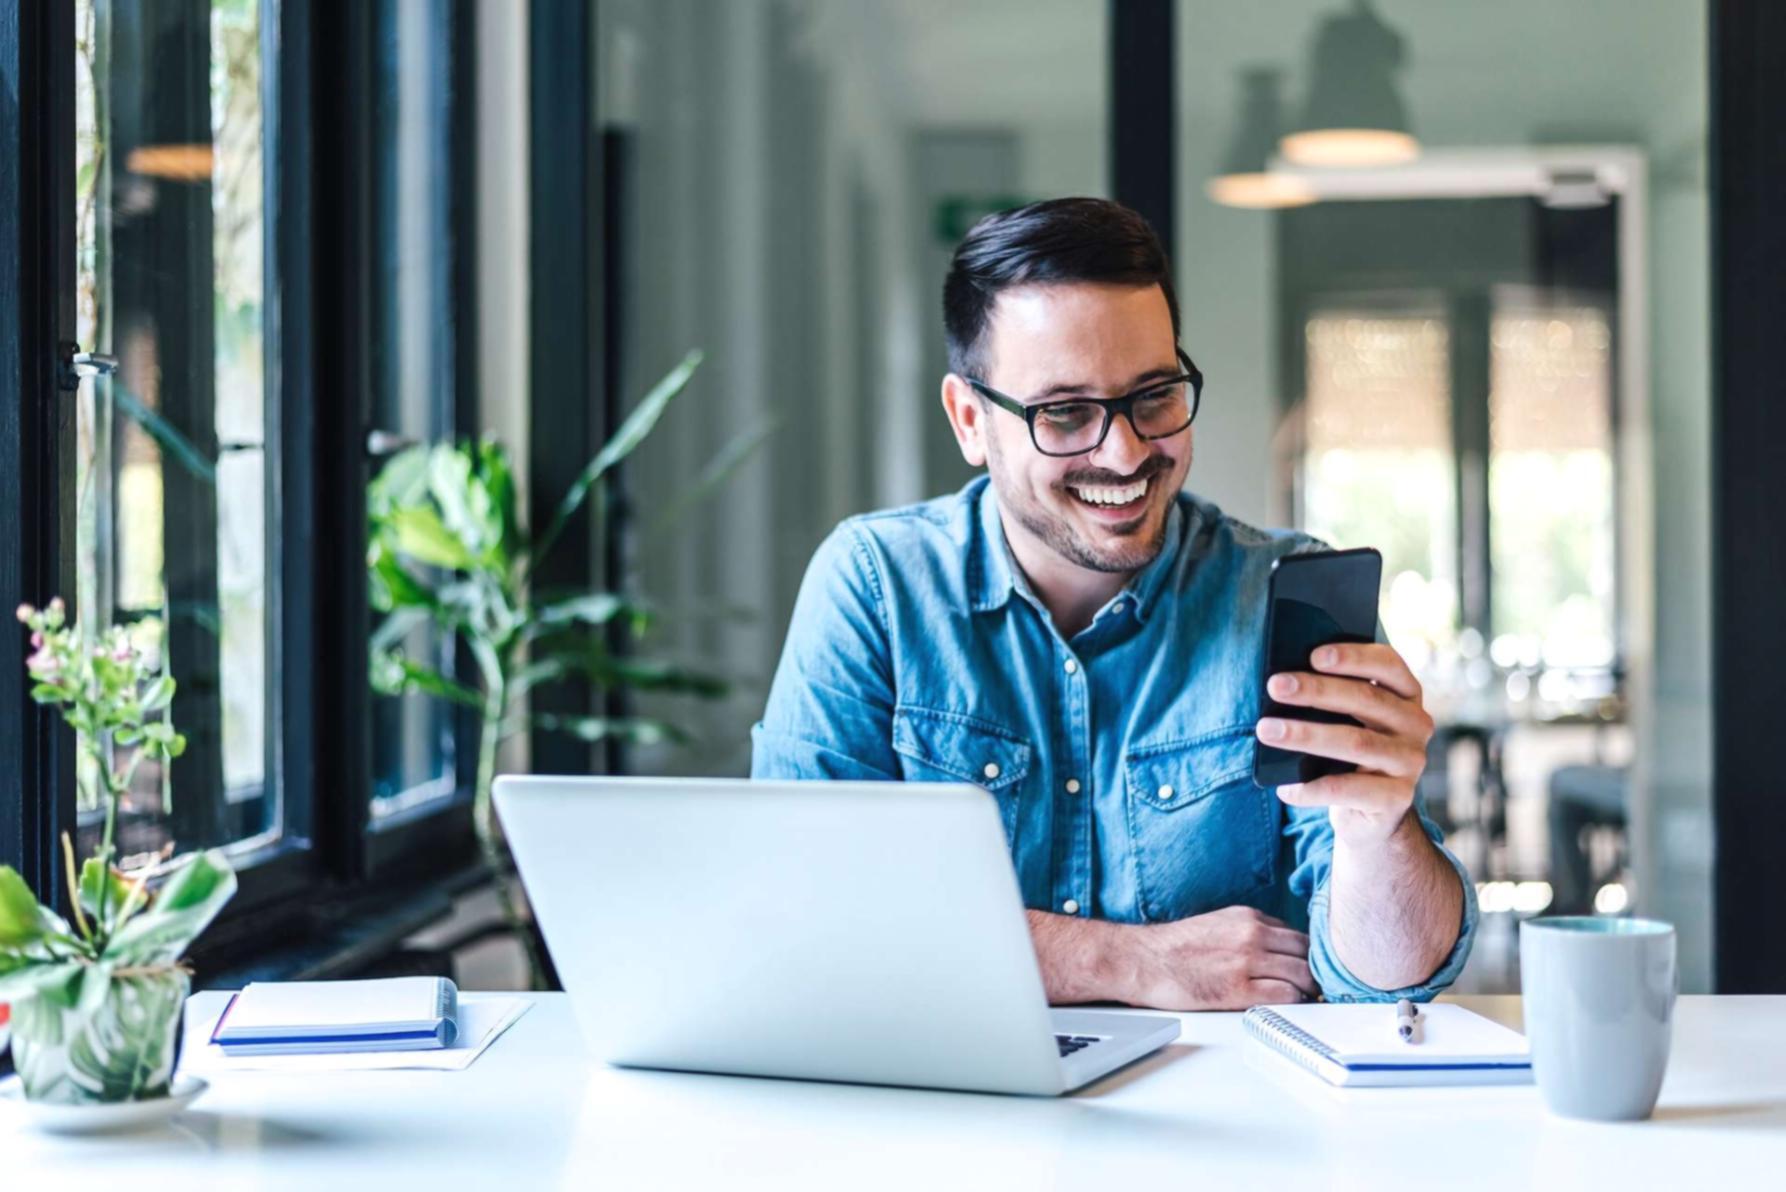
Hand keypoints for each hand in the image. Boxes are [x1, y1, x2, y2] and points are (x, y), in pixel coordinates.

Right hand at [1122, 906, 1314, 1010]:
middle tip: (1312, 985)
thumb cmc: (1175, 947)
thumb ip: (1249, 930)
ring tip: (1302, 997)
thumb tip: (1277, 947)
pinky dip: (1294, 1002)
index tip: (1306, 966)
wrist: (1144, 961)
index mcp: (1247, 917)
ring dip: (1307, 988)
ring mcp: (1247, 961)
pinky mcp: (1239, 989)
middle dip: (1313, 970)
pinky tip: (1287, 1005)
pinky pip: (1286, 995)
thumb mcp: (1218, 923)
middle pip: (1306, 952)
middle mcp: (1252, 934)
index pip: (1297, 934)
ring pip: (1303, 973)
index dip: (1306, 954)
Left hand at [1255, 642, 1434, 847]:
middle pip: (1366, 700)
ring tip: (1266, 730)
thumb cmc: (1348, 754)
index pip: (1387, 664)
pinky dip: (1311, 788)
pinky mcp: (1397, 798)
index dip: (1353, 656)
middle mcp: (1415, 725)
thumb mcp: (1347, 721)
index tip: (1314, 655)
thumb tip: (1283, 683)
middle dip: (1316, 691)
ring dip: (1305, 735)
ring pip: (1355, 743)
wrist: (1370, 814)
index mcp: (1406, 695)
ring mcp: (1410, 762)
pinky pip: (1348, 790)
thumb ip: (1332, 700)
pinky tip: (1284, 787)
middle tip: (1275, 686)